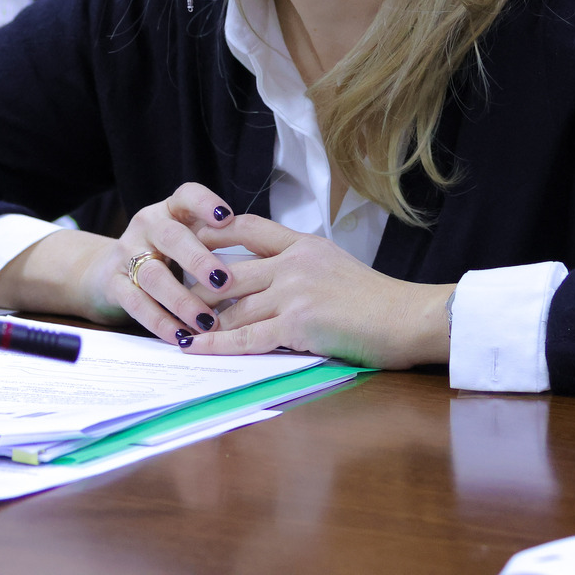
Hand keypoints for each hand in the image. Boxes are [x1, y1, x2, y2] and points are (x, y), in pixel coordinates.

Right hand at [78, 182, 241, 345]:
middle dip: (198, 259)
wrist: (109, 269)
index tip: (228, 218)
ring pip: (152, 275)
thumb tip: (262, 266)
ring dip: (181, 299)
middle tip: (223, 280)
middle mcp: (147, 226)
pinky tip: (182, 335)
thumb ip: (215, 242)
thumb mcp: (188, 237)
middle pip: (171, 237)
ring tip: (206, 320)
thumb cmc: (166, 254)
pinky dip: (160, 322)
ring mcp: (127, 253)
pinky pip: (136, 303)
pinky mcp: (114, 283)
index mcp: (170, 210)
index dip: (206, 204)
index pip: (187, 196)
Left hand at [186, 214, 453, 368]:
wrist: (411, 317)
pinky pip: (246, 337)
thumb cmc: (380, 301)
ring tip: (169, 324)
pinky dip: (215, 345)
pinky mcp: (299, 324)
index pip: (248, 227)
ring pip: (233, 306)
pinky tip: (192, 348)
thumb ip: (301, 266)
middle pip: (229, 269)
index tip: (186, 236)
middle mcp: (294, 262)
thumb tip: (270, 278)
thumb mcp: (336, 266)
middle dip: (194, 284)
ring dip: (199, 319)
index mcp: (304, 243)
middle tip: (163, 290)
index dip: (213, 231)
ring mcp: (295, 292)